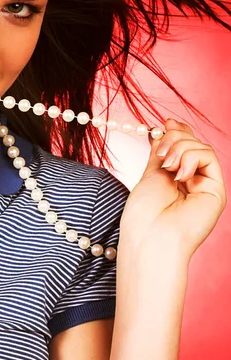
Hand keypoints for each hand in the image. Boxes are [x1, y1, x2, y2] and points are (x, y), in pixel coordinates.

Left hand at [118, 118, 226, 263]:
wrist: (150, 237)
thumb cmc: (144, 212)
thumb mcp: (151, 173)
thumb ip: (161, 152)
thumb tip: (162, 127)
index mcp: (177, 177)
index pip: (184, 145)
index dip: (177, 130)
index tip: (164, 122)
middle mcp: (194, 181)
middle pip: (193, 142)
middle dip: (174, 137)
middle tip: (159, 152)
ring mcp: (205, 186)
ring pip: (201, 146)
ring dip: (179, 147)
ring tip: (166, 166)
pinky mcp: (215, 191)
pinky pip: (208, 157)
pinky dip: (190, 158)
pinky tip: (178, 175)